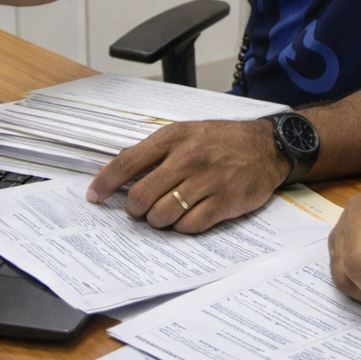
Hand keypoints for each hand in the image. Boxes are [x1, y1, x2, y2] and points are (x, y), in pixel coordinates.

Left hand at [85, 119, 287, 232]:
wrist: (266, 146)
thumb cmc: (222, 141)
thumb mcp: (185, 133)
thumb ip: (152, 151)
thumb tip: (115, 172)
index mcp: (174, 137)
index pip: (128, 162)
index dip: (106, 183)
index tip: (94, 196)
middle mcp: (189, 158)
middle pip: (142, 196)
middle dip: (136, 209)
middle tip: (142, 209)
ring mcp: (208, 180)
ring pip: (162, 214)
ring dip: (159, 220)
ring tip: (167, 212)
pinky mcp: (225, 202)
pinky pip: (189, 226)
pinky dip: (183, 227)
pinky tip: (188, 216)